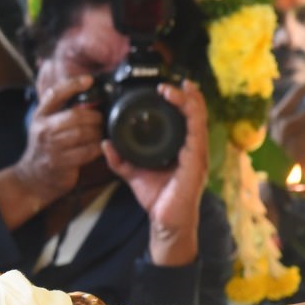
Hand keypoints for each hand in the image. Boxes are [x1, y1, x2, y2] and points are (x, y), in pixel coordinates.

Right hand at [4, 76, 103, 209]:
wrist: (31, 178)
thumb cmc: (44, 149)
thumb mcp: (44, 126)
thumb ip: (60, 111)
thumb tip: (86, 96)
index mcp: (40, 116)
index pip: (55, 94)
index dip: (72, 84)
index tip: (89, 80)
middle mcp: (43, 130)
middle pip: (75, 115)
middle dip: (94, 116)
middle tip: (101, 119)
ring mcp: (51, 147)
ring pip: (82, 133)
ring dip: (96, 132)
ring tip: (100, 133)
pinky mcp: (61, 163)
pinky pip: (86, 151)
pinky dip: (96, 148)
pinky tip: (98, 147)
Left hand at [102, 81, 207, 265]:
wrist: (165, 222)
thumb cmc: (157, 197)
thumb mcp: (133, 173)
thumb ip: (119, 159)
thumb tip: (104, 143)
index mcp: (181, 148)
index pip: (185, 118)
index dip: (180, 100)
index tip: (165, 87)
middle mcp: (192, 148)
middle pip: (196, 114)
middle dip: (188, 95)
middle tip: (173, 82)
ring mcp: (197, 154)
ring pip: (199, 120)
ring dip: (190, 102)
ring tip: (179, 88)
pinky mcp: (196, 163)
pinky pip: (197, 135)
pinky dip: (193, 118)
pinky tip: (187, 107)